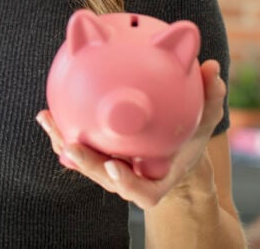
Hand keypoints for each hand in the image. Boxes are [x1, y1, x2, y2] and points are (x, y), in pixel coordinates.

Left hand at [35, 59, 225, 209]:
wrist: (175, 152)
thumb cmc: (190, 137)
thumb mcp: (205, 119)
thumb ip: (211, 97)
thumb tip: (213, 67)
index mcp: (158, 178)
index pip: (143, 191)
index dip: (127, 184)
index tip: (113, 166)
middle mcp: (130, 179)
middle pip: (104, 178)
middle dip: (86, 164)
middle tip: (71, 145)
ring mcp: (111, 170)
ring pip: (83, 163)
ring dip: (62, 142)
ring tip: (46, 118)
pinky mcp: (96, 157)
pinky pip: (77, 146)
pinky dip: (62, 130)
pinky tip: (48, 109)